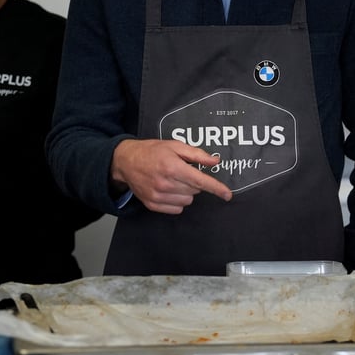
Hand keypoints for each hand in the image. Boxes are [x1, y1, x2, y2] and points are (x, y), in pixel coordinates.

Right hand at [111, 139, 232, 214]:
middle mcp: (165, 184)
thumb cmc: (152, 151)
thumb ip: (197, 154)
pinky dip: (177, 202)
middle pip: (195, 191)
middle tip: (182, 172)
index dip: (216, 188)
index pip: (200, 181)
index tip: (227, 195)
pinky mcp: (153, 205)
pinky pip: (177, 209)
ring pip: (187, 201)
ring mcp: (158, 196)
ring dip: (186, 193)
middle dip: (194, 182)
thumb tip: (215, 161)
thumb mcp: (175, 146)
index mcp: (173, 167)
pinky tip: (169, 190)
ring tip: (174, 180)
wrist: (126, 161)